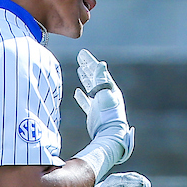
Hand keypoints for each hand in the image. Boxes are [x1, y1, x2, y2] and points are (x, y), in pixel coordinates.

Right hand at [74, 50, 133, 178]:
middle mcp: (105, 94)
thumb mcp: (106, 94)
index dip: (90, 61)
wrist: (110, 133)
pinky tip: (77, 92)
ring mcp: (99, 104)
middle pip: (95, 77)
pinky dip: (82, 96)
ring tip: (80, 70)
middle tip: (80, 58)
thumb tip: (100, 65)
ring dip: (85, 78)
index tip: (82, 53)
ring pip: (91, 87)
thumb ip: (102, 80)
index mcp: (109, 88)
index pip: (98, 71)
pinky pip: (86, 102)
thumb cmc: (109, 114)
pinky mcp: (93, 113)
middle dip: (87, 67)